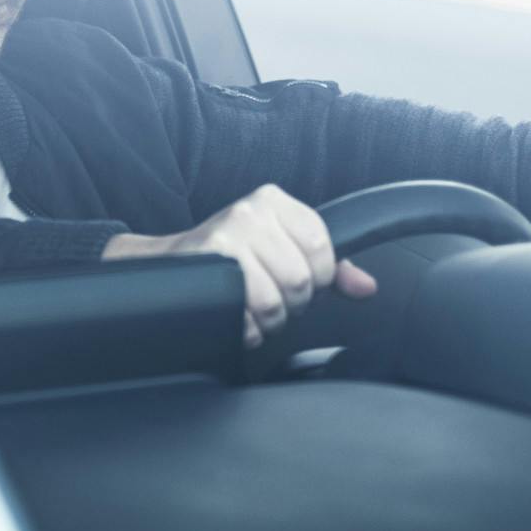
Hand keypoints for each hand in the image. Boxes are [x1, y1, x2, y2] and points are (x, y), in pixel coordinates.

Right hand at [102, 184, 377, 347]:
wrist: (164, 266)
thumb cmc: (229, 258)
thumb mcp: (282, 248)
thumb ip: (331, 267)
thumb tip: (366, 287)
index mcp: (273, 201)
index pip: (322, 248)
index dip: (316, 277)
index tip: (294, 278)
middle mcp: (249, 212)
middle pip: (301, 280)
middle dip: (291, 301)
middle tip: (268, 294)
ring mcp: (225, 237)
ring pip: (275, 302)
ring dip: (267, 319)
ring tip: (251, 305)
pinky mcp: (206, 267)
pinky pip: (246, 317)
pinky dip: (246, 330)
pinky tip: (236, 315)